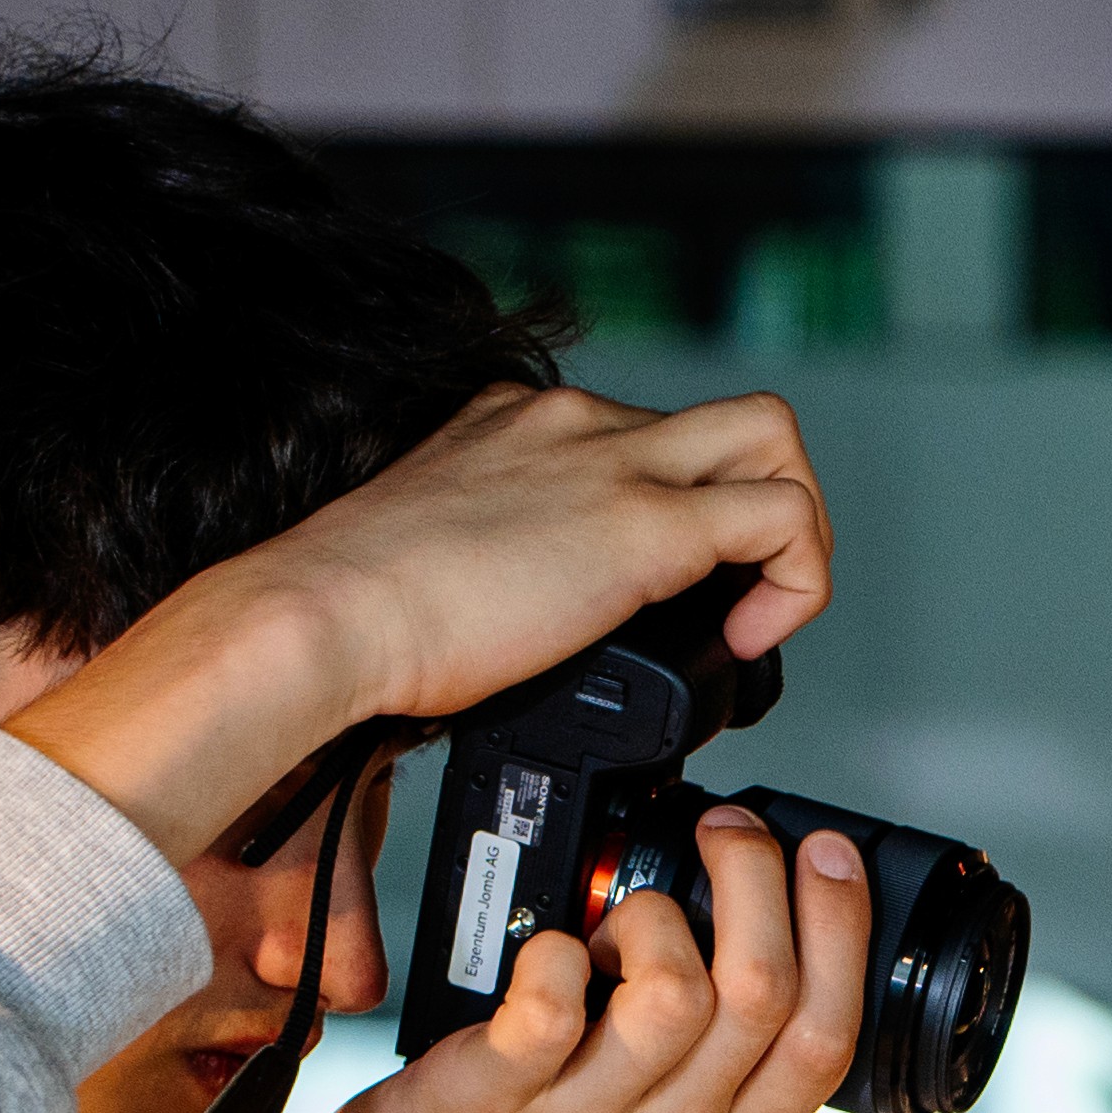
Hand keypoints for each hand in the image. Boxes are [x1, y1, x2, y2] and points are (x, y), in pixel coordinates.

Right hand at [10, 387, 830, 867]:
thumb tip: (466, 689)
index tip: (663, 602)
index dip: (677, 516)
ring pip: (772, 436)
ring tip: (757, 621)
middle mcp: (571, 427)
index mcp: (516, 433)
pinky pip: (779, 516)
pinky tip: (750, 644)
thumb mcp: (427, 599)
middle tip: (738, 598)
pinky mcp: (642, 521)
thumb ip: (465, 616)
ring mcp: (610, 462)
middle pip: (721, 423)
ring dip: (796, 528)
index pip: (636, 439)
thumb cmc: (341, 633)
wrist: (315, 624)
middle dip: (759, 501)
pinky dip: (795, 579)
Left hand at [292, 807, 872, 1112]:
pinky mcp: (495, 1103)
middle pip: (761, 993)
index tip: (825, 851)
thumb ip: (720, 1047)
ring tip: (616, 923)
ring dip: (650, 920)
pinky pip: (550, 1008)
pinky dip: (556, 955)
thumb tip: (757, 901)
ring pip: (673, 995)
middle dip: (756, 880)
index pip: (827, 1037)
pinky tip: (551, 953)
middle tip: (723, 832)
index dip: (840, 927)